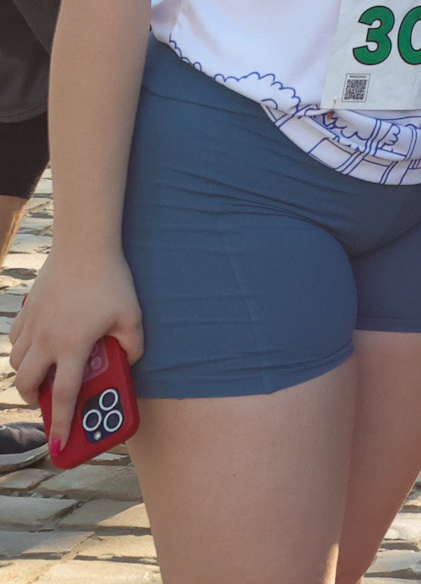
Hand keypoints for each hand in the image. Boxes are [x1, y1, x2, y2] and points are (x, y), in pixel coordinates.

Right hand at [9, 250, 142, 452]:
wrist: (84, 248)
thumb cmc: (112, 282)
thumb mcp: (132, 316)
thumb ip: (133, 345)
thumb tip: (128, 362)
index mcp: (73, 347)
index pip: (64, 395)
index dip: (61, 423)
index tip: (58, 445)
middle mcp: (46, 341)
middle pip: (27, 384)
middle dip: (34, 400)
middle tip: (47, 402)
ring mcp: (32, 326)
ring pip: (15, 363)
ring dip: (26, 375)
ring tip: (43, 376)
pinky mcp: (26, 311)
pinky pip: (15, 340)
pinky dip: (21, 350)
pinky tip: (37, 347)